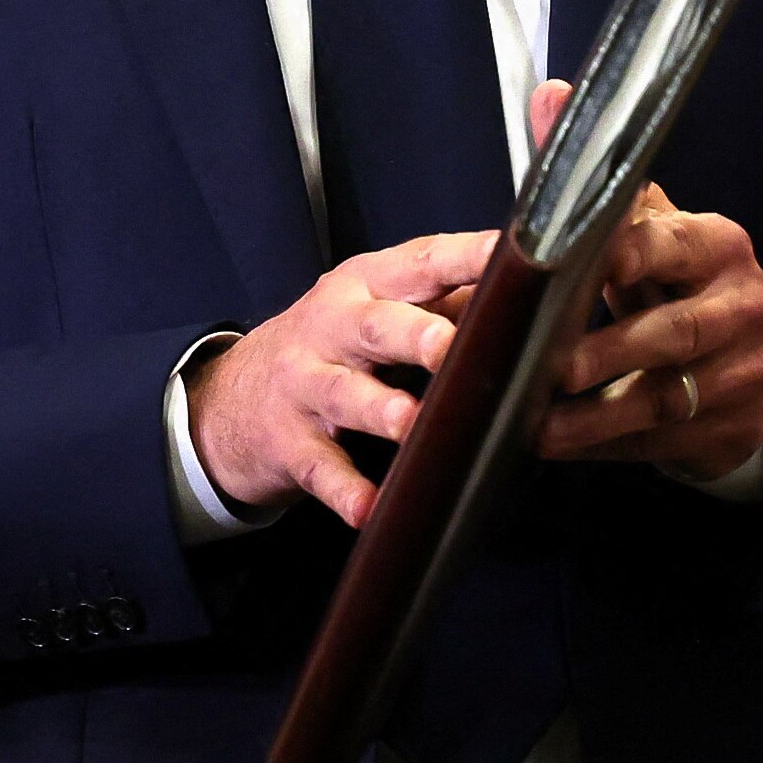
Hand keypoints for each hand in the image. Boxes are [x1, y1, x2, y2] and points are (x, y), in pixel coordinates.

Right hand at [184, 233, 490, 527]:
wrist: (232, 398)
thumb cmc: (330, 347)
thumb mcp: (375, 310)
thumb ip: (443, 303)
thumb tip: (531, 297)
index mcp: (366, 286)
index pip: (420, 264)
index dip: (464, 258)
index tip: (507, 255)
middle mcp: (332, 327)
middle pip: (376, 327)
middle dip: (416, 335)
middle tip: (450, 346)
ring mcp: (305, 386)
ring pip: (346, 395)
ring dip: (379, 409)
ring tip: (409, 423)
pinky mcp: (290, 443)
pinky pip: (320, 468)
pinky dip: (344, 489)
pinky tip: (368, 507)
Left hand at [525, 79, 762, 477]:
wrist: (744, 357)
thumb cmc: (673, 280)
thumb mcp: (646, 224)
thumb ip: (596, 170)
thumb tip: (552, 94)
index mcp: (716, 245)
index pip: (667, 246)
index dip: (624, 257)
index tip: (579, 266)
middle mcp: (740, 305)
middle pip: (672, 332)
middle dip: (608, 351)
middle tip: (550, 366)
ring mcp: (742, 371)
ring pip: (666, 396)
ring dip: (599, 415)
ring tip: (541, 422)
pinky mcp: (728, 424)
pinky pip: (660, 439)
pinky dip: (607, 444)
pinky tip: (560, 445)